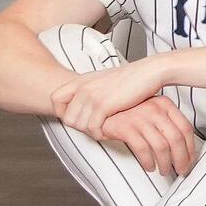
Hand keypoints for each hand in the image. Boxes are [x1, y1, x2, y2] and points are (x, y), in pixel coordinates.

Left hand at [55, 56, 169, 138]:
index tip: (78, 116)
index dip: (63, 111)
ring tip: (104, 130)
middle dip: (81, 127)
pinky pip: (92, 128)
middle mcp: (83, 87)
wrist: (150, 71)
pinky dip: (100, 134)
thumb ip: (90, 90)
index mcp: (82, 80)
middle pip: (67, 118)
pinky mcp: (103, 105)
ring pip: (79, 126)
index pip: (55, 99)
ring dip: (92, 132)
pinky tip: (110, 131)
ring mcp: (92, 96)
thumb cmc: (133, 78)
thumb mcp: (105, 80)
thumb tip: (84, 106)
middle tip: (96, 127)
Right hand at [98, 95, 201, 176]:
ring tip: (164, 171)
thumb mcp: (152, 111)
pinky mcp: (125, 128)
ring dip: (165, 163)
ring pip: (161, 146)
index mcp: (165, 105)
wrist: (101, 109)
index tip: (191, 161)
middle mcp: (155, 109)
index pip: (185, 128)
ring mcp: (140, 118)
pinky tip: (149, 167)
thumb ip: (167, 123)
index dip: (191, 148)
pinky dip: (148, 161)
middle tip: (181, 171)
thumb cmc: (130, 113)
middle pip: (176, 139)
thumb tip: (185, 148)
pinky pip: (142, 149)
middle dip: (182, 159)